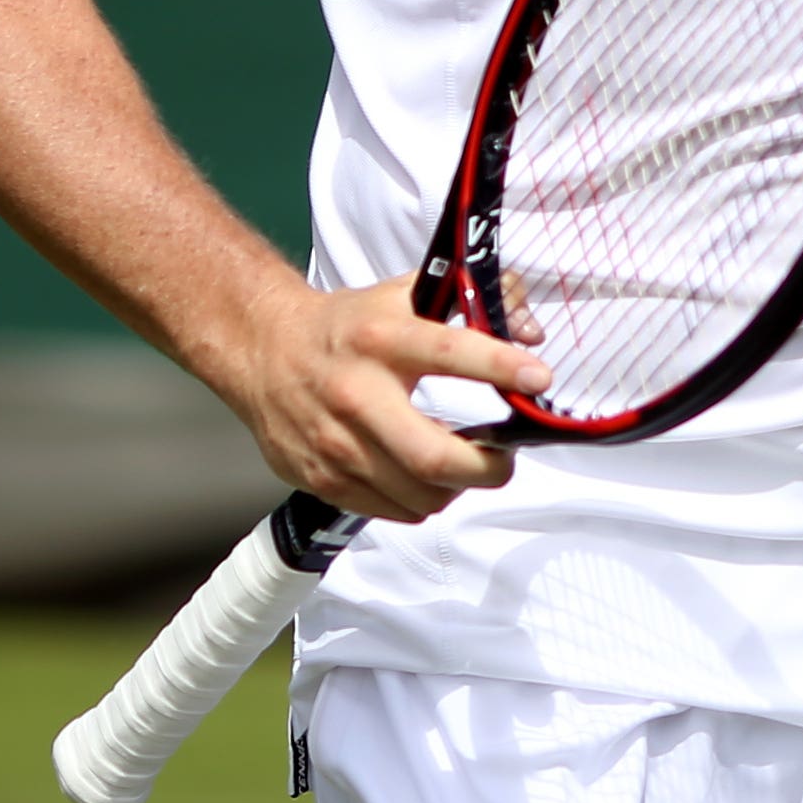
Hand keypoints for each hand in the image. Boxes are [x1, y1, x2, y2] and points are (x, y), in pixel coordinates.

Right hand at [207, 279, 547, 523]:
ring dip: (457, 487)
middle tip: (505, 458)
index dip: (502, 367)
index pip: (452, 353)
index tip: (539, 378)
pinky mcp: (319, 476)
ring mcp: (334, 443)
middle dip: (489, 467)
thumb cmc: (346, 326)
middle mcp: (356, 394)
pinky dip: (421, 499)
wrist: (263, 349)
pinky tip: (424, 475)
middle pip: (434, 457)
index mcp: (382, 338)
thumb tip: (530, 332)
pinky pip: (390, 509)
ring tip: (465, 464)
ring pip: (417, 494)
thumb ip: (474, 301)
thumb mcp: (406, 294)